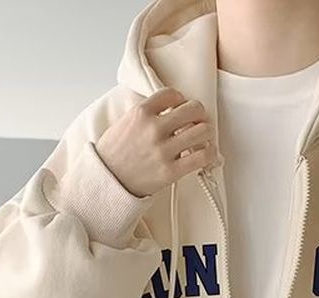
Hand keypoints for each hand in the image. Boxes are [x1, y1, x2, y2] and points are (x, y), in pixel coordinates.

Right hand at [96, 87, 220, 197]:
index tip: (181, 107)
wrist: (107, 181)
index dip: (181, 100)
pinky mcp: (171, 171)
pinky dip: (211, 153)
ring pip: (202, 131)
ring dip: (207, 132)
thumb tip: (168, 110)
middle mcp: (154, 128)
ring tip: (204, 137)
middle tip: (198, 121)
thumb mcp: (124, 123)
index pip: (172, 94)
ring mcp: (163, 150)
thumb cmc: (113, 155)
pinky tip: (209, 152)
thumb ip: (145, 114)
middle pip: (193, 109)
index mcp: (140, 112)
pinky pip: (202, 157)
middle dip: (199, 114)